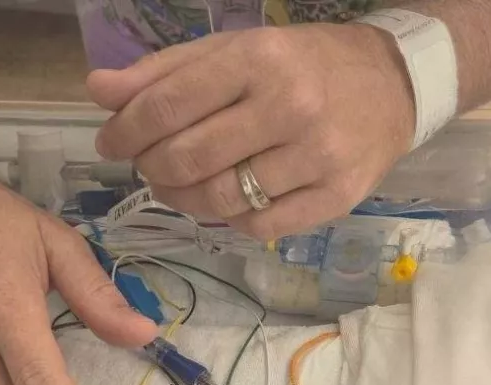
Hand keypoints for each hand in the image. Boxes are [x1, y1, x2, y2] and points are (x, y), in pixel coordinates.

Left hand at [87, 24, 414, 239]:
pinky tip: (227, 202)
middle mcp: (290, 106)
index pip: (167, 104)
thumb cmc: (302, 65)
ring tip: (179, 186)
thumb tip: (98, 91)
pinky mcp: (336, 197)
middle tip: (148, 166)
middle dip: (150, 168)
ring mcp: (317, 156)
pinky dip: (230, 220)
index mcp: (258, 59)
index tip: (111, 142)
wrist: (392, 86)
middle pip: (187, 158)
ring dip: (183, 199)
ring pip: (220, 200)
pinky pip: (258, 226)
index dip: (125, 131)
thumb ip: (164, 72)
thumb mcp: (235, 51)